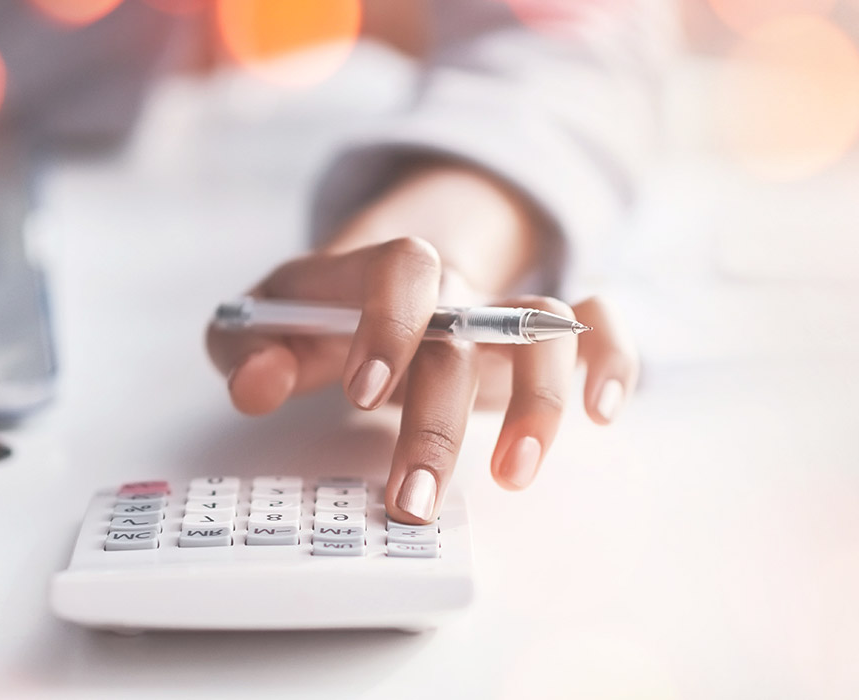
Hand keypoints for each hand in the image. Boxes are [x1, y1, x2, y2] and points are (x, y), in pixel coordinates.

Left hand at [205, 166, 637, 523]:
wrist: (371, 284)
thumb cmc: (315, 317)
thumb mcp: (260, 326)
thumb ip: (246, 350)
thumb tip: (257, 385)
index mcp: (377, 275)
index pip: (403, 268)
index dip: (391, 324)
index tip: (363, 393)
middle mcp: (447, 291)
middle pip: (461, 334)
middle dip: (437, 422)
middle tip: (411, 498)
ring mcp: (496, 314)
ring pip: (542, 329)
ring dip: (536, 402)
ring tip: (512, 475)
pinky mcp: (534, 342)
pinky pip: (597, 323)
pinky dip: (612, 357)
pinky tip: (602, 412)